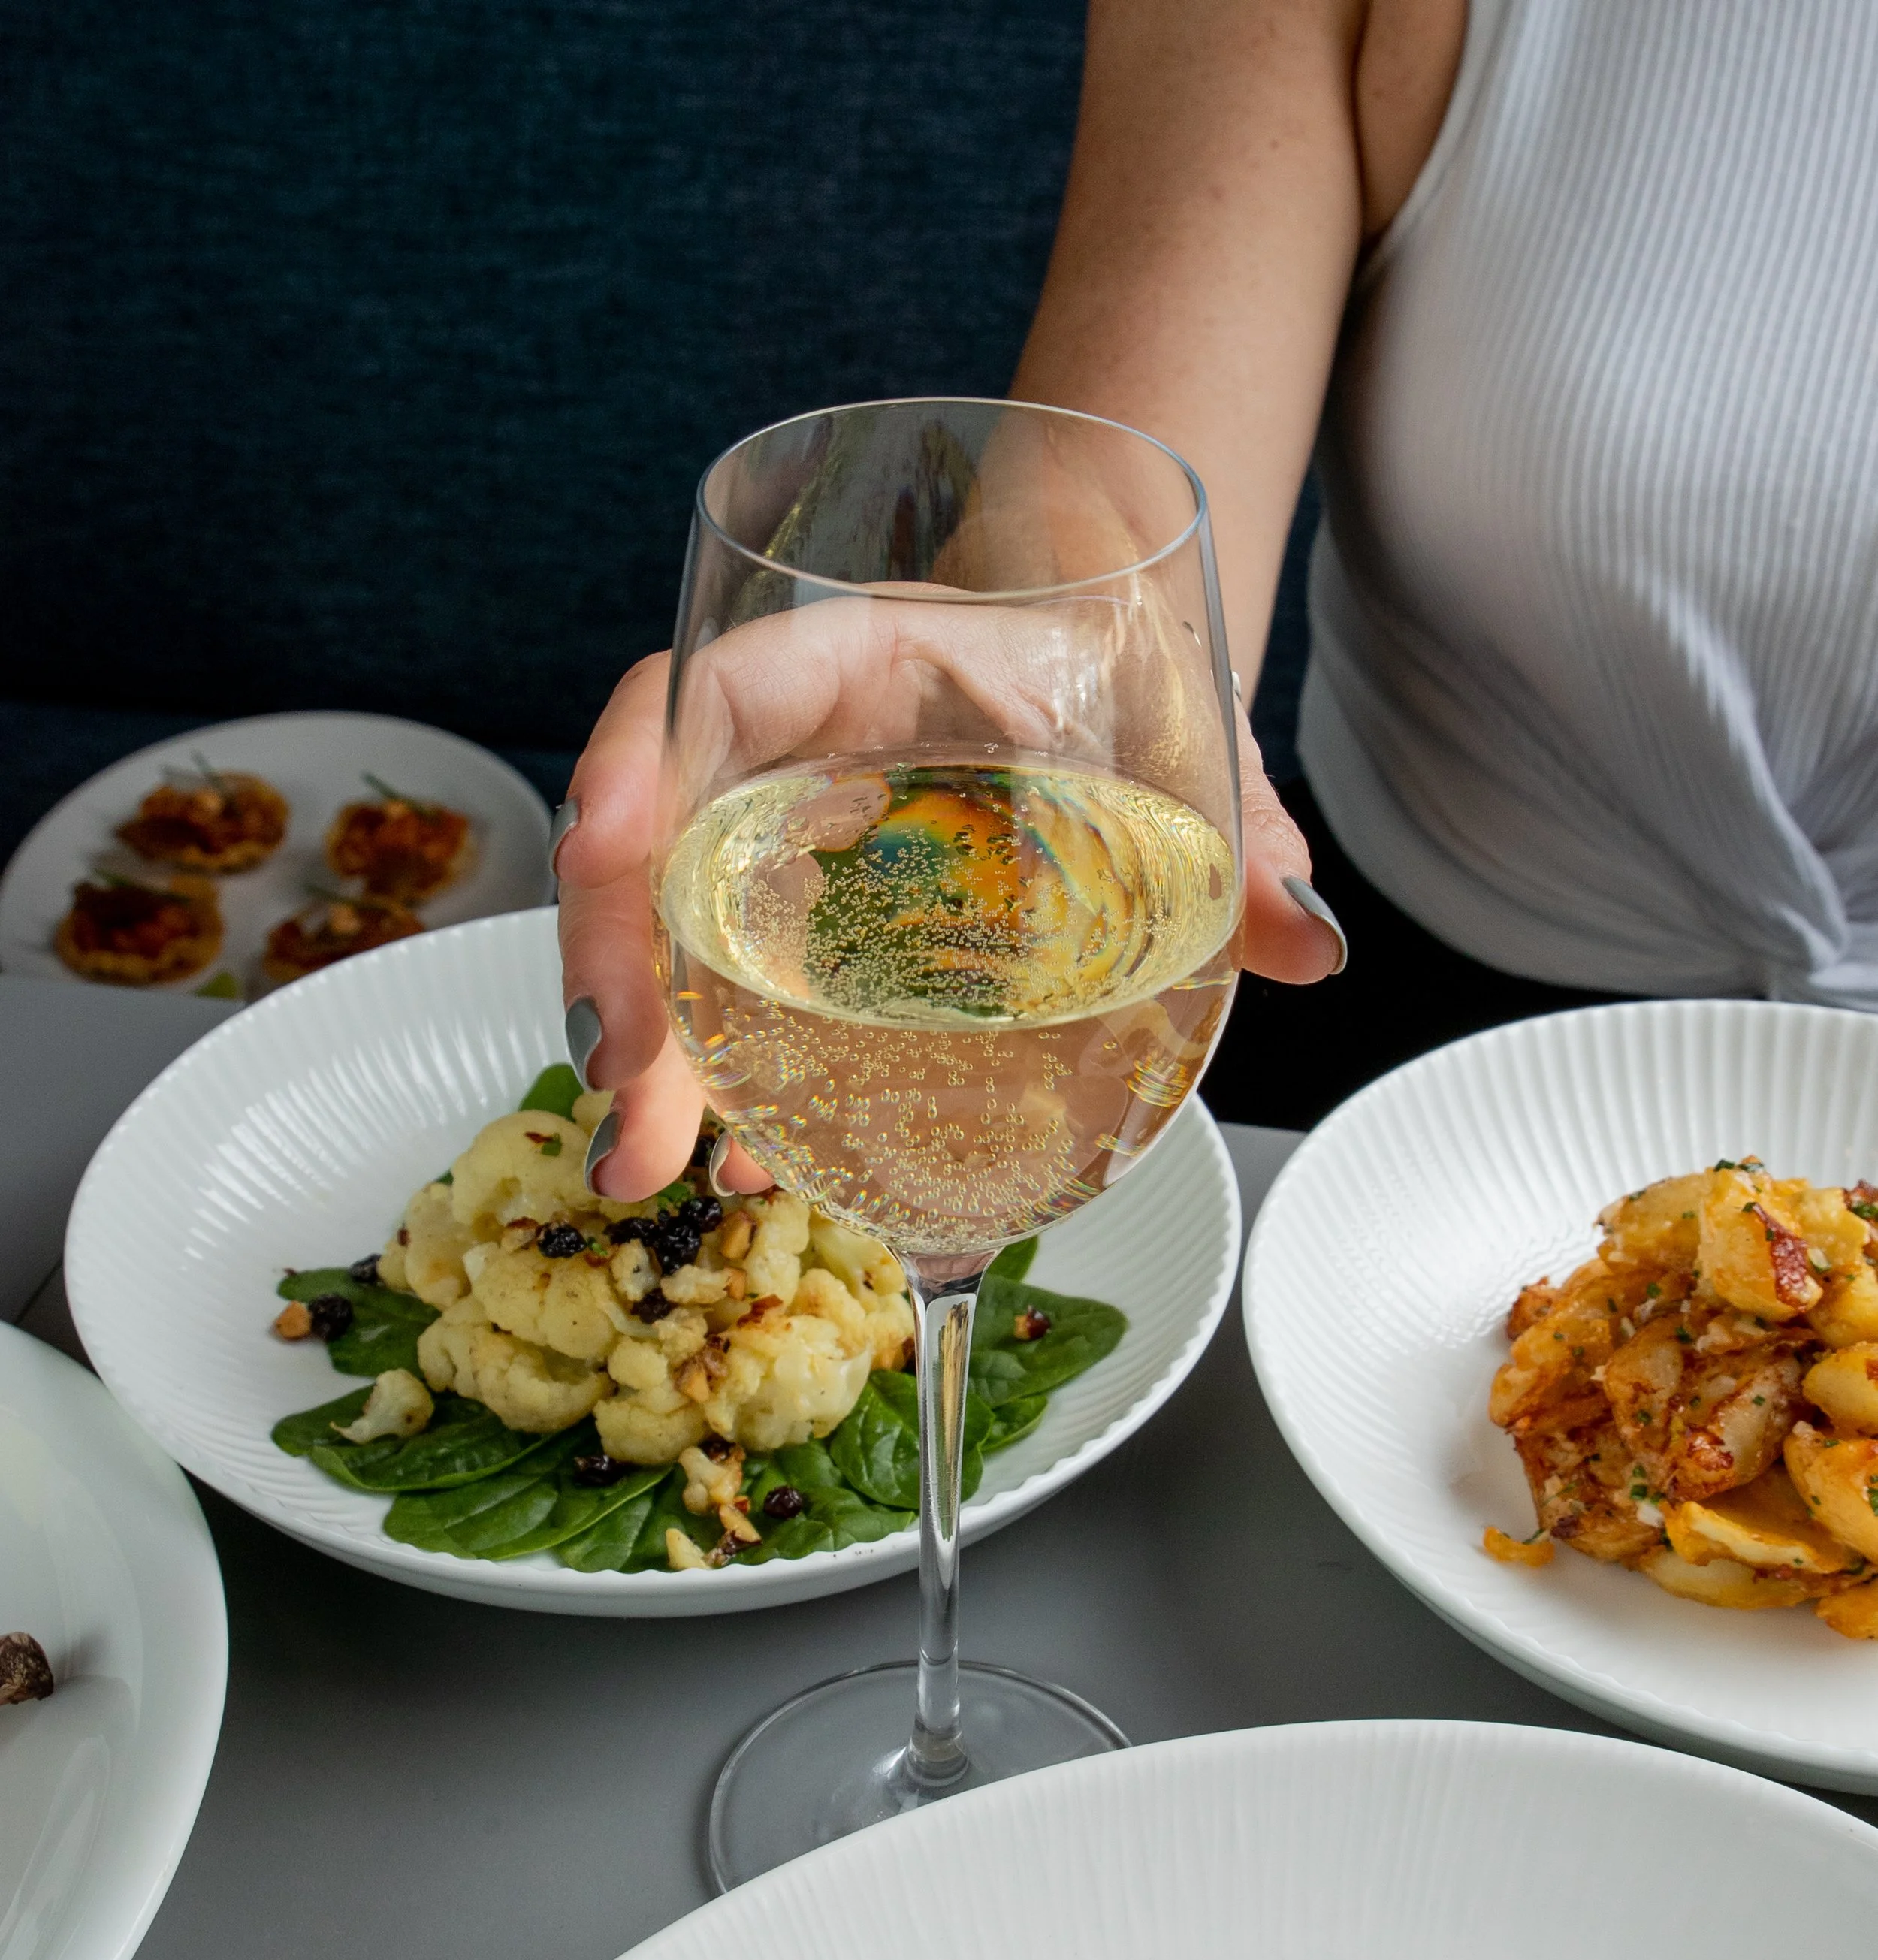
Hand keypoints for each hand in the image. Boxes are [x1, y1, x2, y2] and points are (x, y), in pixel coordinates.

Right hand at [555, 626, 1342, 1200]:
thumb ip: (1247, 844)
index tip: (607, 840)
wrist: (1104, 689)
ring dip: (650, 1053)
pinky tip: (738, 1165)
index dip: (642, 757)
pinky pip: (720, 985)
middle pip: (654, 834)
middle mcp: (792, 746)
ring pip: (666, 926)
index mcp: (867, 658)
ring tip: (652, 1168)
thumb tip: (1311, 942)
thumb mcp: (1196, 756)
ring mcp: (775, 834)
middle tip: (633, 1110)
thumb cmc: (1129, 693)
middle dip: (621, 968)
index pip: (720, 686)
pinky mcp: (790, 916)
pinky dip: (716, 1075)